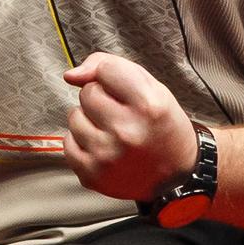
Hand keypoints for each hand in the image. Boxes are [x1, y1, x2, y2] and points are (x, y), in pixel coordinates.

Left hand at [62, 52, 197, 200]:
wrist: (176, 176)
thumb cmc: (163, 127)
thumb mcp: (152, 87)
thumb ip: (111, 67)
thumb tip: (71, 75)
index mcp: (147, 106)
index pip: (106, 69)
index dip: (113, 76)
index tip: (124, 90)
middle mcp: (126, 132)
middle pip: (88, 92)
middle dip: (101, 98)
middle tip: (121, 113)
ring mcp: (107, 155)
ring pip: (74, 116)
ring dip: (89, 119)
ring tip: (112, 130)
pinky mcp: (92, 174)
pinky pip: (68, 142)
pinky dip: (81, 141)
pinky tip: (102, 145)